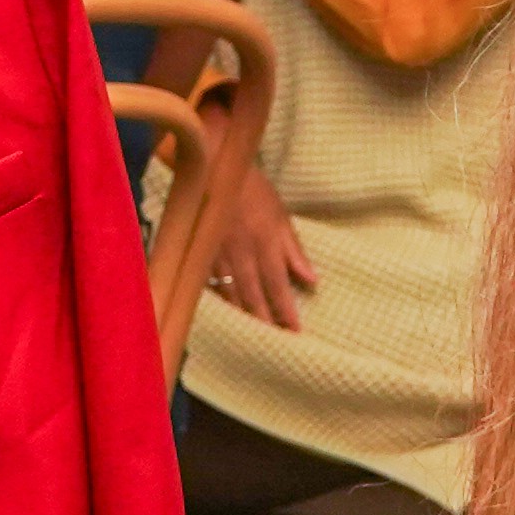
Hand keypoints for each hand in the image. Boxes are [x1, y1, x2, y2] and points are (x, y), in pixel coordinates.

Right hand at [205, 155, 312, 329]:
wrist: (214, 168)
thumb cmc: (253, 190)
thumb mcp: (281, 215)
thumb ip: (294, 250)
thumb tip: (312, 280)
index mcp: (265, 243)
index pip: (278, 285)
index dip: (286, 311)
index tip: (295, 332)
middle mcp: (242, 253)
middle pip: (254, 296)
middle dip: (266, 322)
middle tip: (275, 345)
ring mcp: (219, 254)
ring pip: (232, 294)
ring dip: (244, 317)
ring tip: (254, 336)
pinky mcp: (201, 252)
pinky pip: (211, 284)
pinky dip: (221, 301)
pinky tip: (227, 315)